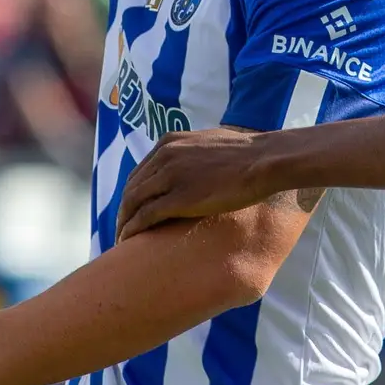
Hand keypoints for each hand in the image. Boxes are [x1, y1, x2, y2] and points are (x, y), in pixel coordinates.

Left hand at [117, 129, 281, 238]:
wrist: (263, 161)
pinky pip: (145, 216)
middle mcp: (164, 157)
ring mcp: (170, 177)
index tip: (131, 211)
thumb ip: (194, 152)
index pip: (139, 172)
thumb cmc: (247, 155)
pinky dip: (132, 230)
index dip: (132, 194)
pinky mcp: (179, 198)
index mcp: (170, 143)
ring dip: (123, 223)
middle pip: (132, 188)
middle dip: (123, 210)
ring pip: (132, 203)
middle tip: (121, 229)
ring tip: (121, 240)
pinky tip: (128, 242)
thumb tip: (198, 162)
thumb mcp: (210, 144)